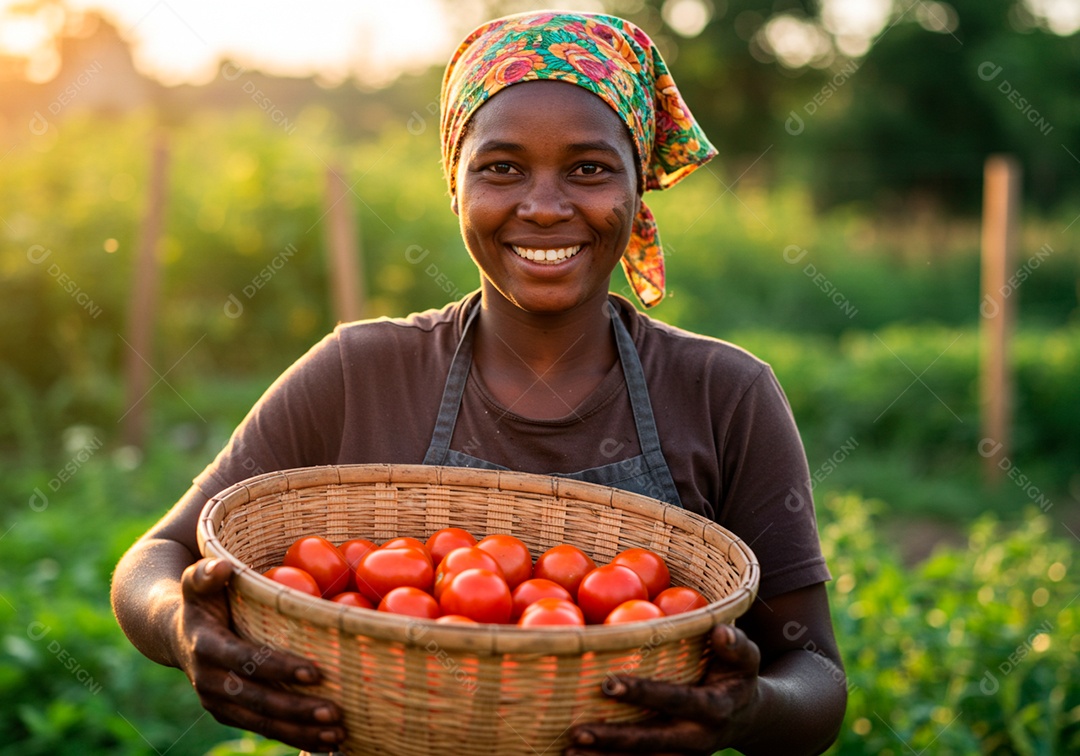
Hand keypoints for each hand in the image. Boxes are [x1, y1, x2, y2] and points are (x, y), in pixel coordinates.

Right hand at [174, 557, 346, 750]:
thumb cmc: (203, 600)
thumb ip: (205, 573)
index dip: (279, 668)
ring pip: (263, 723)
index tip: (315, 672)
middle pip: (258, 701)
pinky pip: (265, 729)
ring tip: (338, 735)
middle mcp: (210, 682)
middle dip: (297, 710)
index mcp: (206, 648)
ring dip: (300, 732)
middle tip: (335, 712)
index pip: (246, 661)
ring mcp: (219, 703)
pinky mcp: (232, 715)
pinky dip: (295, 738)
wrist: (178, 634)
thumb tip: (221, 567)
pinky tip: (328, 743)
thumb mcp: (197, 582)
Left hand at [565, 624, 760, 754]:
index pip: (675, 700)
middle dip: (615, 740)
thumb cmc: (736, 675)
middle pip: (652, 743)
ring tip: (568, 752)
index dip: (643, 693)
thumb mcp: (746, 658)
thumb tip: (720, 631)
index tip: (608, 683)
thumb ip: (736, 644)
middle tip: (578, 731)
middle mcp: (697, 739)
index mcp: (713, 708)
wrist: (746, 719)